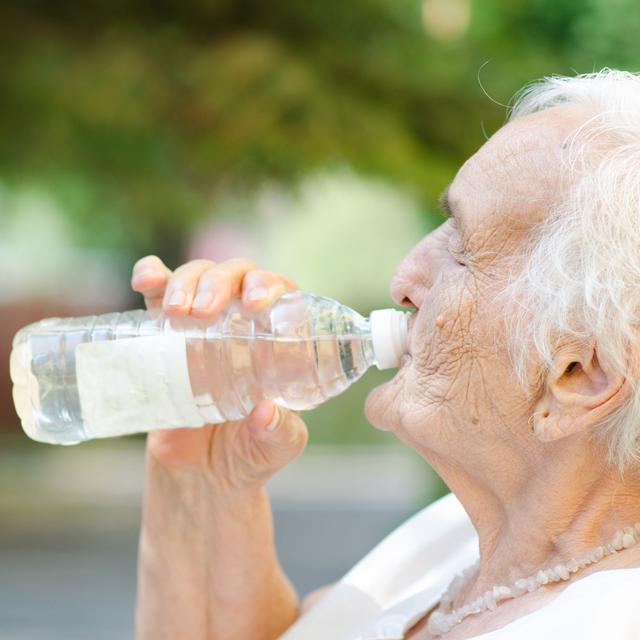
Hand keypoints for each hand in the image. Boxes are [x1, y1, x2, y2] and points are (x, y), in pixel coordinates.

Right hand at [131, 255, 307, 494]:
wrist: (199, 479)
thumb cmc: (248, 456)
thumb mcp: (274, 448)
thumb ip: (279, 433)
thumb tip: (267, 412)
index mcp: (276, 341)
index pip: (280, 293)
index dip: (270, 286)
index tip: (255, 304)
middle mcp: (243, 325)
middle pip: (237, 276)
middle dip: (220, 281)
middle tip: (204, 310)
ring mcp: (203, 327)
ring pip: (198, 276)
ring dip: (186, 281)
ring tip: (176, 311)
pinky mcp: (166, 336)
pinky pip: (158, 295)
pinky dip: (151, 277)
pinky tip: (147, 280)